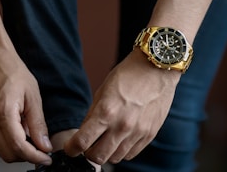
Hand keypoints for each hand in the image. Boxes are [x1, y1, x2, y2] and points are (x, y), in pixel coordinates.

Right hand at [0, 46, 52, 164]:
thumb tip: (45, 146)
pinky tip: (20, 127)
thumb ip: (38, 123)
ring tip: (32, 133)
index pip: (19, 148)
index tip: (47, 158)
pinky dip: (9, 140)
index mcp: (2, 113)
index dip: (35, 157)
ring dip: (18, 149)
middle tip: (43, 148)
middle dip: (27, 155)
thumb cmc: (13, 72)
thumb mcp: (32, 95)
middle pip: (8, 155)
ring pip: (1, 150)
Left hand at [64, 49, 180, 164]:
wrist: (155, 69)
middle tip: (88, 144)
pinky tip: (120, 138)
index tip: (71, 148)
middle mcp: (122, 126)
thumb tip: (84, 131)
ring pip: (115, 158)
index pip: (82, 142)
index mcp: (106, 111)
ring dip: (106, 152)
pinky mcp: (149, 134)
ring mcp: (137, 132)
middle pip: (98, 157)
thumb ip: (93, 113)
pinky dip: (122, 150)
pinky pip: (131, 153)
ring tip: (106, 139)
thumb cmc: (128, 74)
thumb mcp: (103, 90)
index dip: (72, 148)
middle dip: (88, 153)